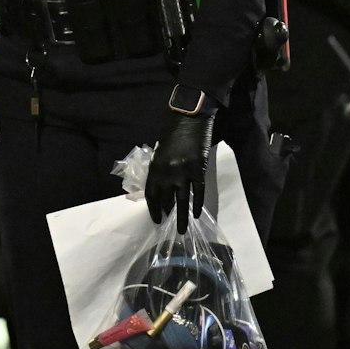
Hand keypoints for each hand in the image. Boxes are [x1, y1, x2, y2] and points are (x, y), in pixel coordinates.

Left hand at [146, 97, 215, 232]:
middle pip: (166, 199)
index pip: (151, 194)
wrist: (189, 118)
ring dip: (181, 217)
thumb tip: (161, 189)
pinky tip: (196, 214)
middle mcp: (167, 172)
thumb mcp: (159, 152)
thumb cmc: (172, 133)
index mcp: (155, 167)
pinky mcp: (198, 170)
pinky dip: (197, 204)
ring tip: (181, 230)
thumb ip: (159, 169)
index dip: (153, 209)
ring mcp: (184, 172)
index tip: (156, 219)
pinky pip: (198, 192)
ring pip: (181, 200)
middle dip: (166, 213)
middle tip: (168, 225)